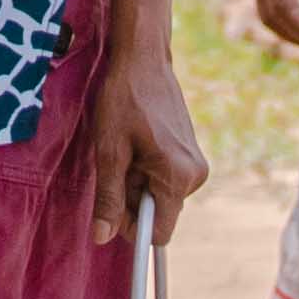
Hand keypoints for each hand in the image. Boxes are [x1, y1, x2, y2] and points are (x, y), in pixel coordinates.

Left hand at [79, 19, 209, 242]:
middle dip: (133, 198)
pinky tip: (139, 144)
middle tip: (118, 162)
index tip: (112, 205)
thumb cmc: (124, 99)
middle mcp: (195, 175)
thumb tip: (102, 238)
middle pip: (159, 214)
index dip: (132, 226)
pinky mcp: (192, 156)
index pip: (159, 233)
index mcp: (177, 176)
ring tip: (128, 148)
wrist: (144, 60)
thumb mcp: (108, 150)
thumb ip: (109, 197)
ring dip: (138, 183)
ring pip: (160, 196)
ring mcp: (196, 165)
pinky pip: (166, 180)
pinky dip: (147, 171)